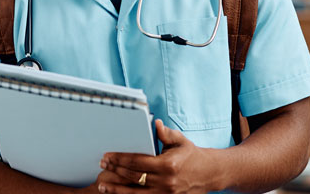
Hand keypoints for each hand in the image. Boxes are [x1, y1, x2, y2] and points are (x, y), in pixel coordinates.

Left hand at [95, 119, 213, 193]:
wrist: (208, 174)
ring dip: (116, 189)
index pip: (138, 161)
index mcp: (167, 165)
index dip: (120, 158)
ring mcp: (165, 193)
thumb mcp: (180, 141)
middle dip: (115, 170)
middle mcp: (165, 181)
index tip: (107, 156)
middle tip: (101, 165)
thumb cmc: (191, 154)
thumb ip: (166, 133)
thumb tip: (156, 124)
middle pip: (133, 176)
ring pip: (135, 193)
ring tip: (102, 185)